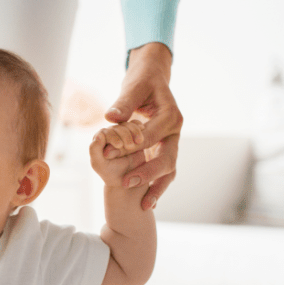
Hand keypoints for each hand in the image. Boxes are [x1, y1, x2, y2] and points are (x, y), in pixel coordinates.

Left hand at [89, 119, 150, 189]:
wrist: (128, 180)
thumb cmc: (111, 174)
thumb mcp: (99, 164)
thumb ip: (94, 151)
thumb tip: (99, 135)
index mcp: (98, 141)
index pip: (104, 133)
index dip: (112, 137)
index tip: (119, 146)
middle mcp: (109, 134)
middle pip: (117, 127)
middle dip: (124, 135)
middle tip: (130, 146)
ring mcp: (122, 133)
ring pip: (127, 125)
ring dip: (134, 131)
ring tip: (139, 142)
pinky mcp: (133, 134)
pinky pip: (136, 125)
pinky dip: (139, 126)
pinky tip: (143, 130)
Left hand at [104, 43, 182, 209]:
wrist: (153, 79)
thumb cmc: (142, 81)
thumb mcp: (134, 87)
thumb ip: (124, 103)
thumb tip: (111, 118)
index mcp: (170, 116)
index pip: (149, 136)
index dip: (128, 146)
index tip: (108, 153)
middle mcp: (175, 131)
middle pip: (167, 158)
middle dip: (148, 173)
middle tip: (127, 183)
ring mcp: (172, 142)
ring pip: (169, 169)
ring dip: (157, 187)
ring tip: (145, 205)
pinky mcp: (165, 149)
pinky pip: (163, 171)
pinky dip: (156, 186)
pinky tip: (148, 202)